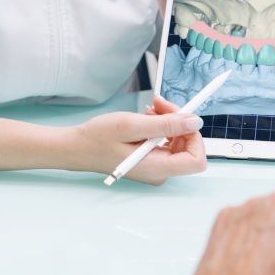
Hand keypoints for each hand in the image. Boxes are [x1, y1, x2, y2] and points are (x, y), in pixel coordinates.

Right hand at [73, 96, 206, 184]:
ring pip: (178, 141)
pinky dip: (160, 126)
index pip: (196, 159)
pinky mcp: (151, 160)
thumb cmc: (99, 138)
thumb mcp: (132, 125)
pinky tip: (146, 118)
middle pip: (188, 146)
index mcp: (157, 168)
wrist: (78, 147)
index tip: (181, 116)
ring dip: (168, 121)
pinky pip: (167, 142)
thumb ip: (165, 125)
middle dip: (179, 122)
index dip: (194, 135)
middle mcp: (160, 171)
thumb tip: (195, 122)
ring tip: (148, 110)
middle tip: (159, 104)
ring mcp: (156, 166)